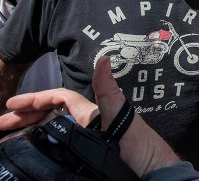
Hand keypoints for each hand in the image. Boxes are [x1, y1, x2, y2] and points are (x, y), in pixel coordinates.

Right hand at [0, 57, 180, 176]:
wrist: (152, 172)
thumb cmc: (140, 146)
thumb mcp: (122, 116)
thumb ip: (109, 91)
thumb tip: (103, 60)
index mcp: (92, 113)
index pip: (58, 100)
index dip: (35, 99)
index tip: (11, 105)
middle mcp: (88, 125)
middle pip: (50, 115)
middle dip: (25, 116)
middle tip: (1, 125)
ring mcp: (87, 140)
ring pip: (53, 131)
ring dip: (31, 130)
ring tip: (8, 136)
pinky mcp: (88, 156)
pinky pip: (59, 147)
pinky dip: (44, 145)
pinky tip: (33, 149)